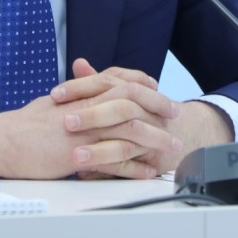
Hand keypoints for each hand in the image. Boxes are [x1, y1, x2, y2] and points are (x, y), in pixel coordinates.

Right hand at [0, 59, 180, 179]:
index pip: (120, 80)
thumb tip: (89, 84)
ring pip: (129, 130)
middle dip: (157, 107)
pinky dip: (134, 167)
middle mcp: (86, 107)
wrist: (4, 141)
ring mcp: (84, 130)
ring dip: (154, 139)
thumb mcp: (55, 101)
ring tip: (171, 146)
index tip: (158, 90)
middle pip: (132, 101)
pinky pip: (114, 161)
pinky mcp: (78, 154)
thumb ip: (77, 92)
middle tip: (174, 114)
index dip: (143, 84)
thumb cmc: (25, 123)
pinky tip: (146, 171)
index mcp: (81, 93)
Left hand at [53, 59, 233, 179]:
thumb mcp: (120, 94)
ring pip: (126, 139)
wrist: (181, 131)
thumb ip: (98, 81)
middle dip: (92, 114)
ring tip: (76, 156)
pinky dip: (112, 168)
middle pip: (120, 106)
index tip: (55, 94)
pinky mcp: (153, 156)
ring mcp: (150, 132)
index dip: (80, 87)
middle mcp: (143, 108)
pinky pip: (133, 164)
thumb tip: (79, 63)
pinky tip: (92, 174)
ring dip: (100, 149)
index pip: (106, 82)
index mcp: (131, 90)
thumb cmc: (142, 112)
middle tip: (66, 122)